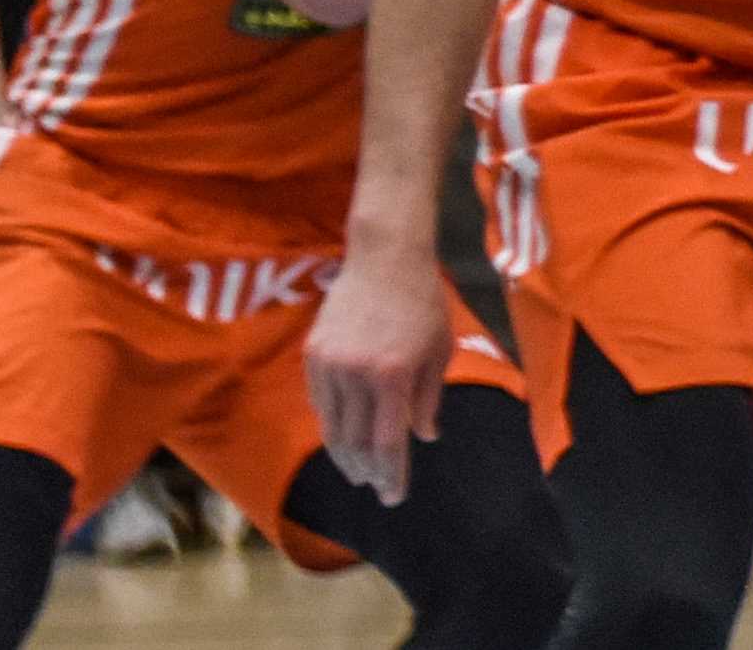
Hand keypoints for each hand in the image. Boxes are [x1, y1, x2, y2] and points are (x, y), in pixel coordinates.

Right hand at [306, 235, 461, 509]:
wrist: (385, 255)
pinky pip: (320, 403)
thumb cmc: (422, 301)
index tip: (393, 497)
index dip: (391, 476)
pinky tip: (344, 435)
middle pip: (357, 443)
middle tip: (377, 489)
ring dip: (347, 456)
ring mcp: (330, 363)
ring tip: (359, 471)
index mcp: (393, 374)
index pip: (388, 443)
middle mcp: (357, 373)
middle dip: (368, 472)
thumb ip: (429, 397)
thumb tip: (423, 438)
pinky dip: (332, 425)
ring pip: (334, 428)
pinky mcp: (314, 354)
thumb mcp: (439, 348)